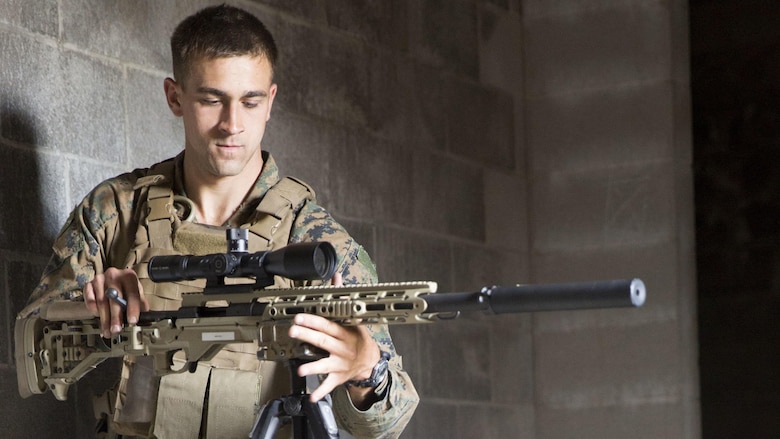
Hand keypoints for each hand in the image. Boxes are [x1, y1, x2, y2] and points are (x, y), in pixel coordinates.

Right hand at [83, 268, 148, 337]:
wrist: (112, 278)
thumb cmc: (125, 287)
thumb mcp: (136, 292)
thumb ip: (141, 304)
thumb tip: (147, 317)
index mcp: (128, 276)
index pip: (132, 294)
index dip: (133, 309)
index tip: (132, 321)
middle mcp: (113, 275)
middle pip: (114, 298)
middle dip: (115, 317)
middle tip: (116, 329)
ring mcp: (100, 279)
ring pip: (101, 301)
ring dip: (104, 319)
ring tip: (108, 330)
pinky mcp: (88, 285)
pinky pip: (89, 300)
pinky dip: (93, 310)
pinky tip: (98, 317)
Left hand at [288, 272, 381, 404]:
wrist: (371, 362)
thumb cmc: (358, 337)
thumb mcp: (354, 317)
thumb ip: (341, 297)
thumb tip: (336, 276)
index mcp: (345, 332)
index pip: (328, 324)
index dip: (314, 320)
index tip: (300, 316)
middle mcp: (342, 348)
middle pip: (323, 341)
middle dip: (307, 335)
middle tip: (293, 331)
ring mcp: (340, 364)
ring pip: (325, 364)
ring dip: (313, 367)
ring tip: (301, 369)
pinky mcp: (338, 377)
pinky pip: (329, 385)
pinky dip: (321, 391)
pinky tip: (312, 397)